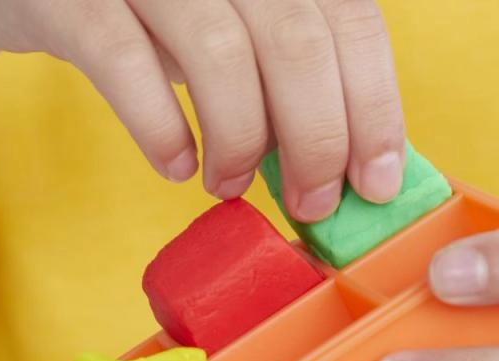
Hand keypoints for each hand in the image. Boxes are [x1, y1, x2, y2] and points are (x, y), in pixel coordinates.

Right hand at [0, 0, 404, 220]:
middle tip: (310, 203)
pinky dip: (160, 127)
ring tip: (230, 184)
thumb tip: (353, 159)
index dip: (372, 108)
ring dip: (239, 141)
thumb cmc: (155, 17)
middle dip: (315, 140)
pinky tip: (175, 165)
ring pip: (220, 53)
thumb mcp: (237, 31)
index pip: (350, 22)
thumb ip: (289, 76)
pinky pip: (124, 61)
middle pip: (296, 42)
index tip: (374, 181)